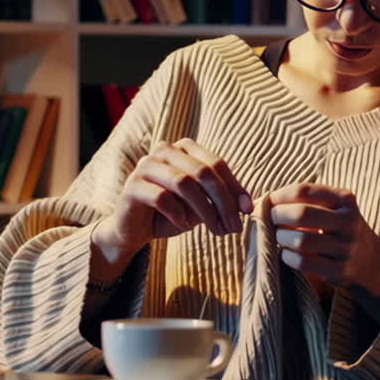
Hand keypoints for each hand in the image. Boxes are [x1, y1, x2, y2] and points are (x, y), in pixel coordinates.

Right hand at [93, 139, 251, 272]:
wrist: (135, 230)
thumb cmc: (172, 213)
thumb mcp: (201, 206)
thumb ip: (220, 200)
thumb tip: (245, 206)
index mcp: (184, 148)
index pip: (217, 164)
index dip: (235, 187)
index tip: (247, 211)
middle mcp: (164, 151)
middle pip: (203, 172)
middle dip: (223, 202)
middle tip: (234, 227)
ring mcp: (146, 166)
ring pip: (184, 183)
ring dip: (205, 210)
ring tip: (214, 230)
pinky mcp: (132, 186)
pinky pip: (162, 198)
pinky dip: (178, 214)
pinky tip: (184, 225)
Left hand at [267, 183, 379, 299]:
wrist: (372, 262)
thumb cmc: (341, 229)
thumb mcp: (335, 209)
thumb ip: (307, 202)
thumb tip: (262, 201)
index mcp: (345, 200)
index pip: (304, 190)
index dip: (280, 195)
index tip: (269, 200)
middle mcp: (349, 222)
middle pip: (302, 213)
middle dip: (278, 216)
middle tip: (270, 219)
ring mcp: (346, 248)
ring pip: (301, 241)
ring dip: (281, 238)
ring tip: (279, 237)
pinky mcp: (340, 270)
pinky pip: (303, 262)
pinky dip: (288, 257)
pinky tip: (287, 254)